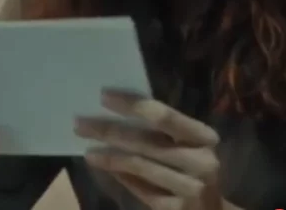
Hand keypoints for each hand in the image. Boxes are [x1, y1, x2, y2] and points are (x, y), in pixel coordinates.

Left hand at [74, 91, 223, 209]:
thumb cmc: (196, 166)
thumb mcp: (191, 143)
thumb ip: (166, 131)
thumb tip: (121, 111)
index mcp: (204, 136)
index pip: (164, 116)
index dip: (133, 105)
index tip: (104, 96)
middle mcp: (201, 161)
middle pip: (146, 142)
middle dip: (110, 130)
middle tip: (81, 123)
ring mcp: (189, 188)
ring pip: (140, 166)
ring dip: (109, 156)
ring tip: (88, 148)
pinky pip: (140, 188)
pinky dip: (120, 175)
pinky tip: (105, 167)